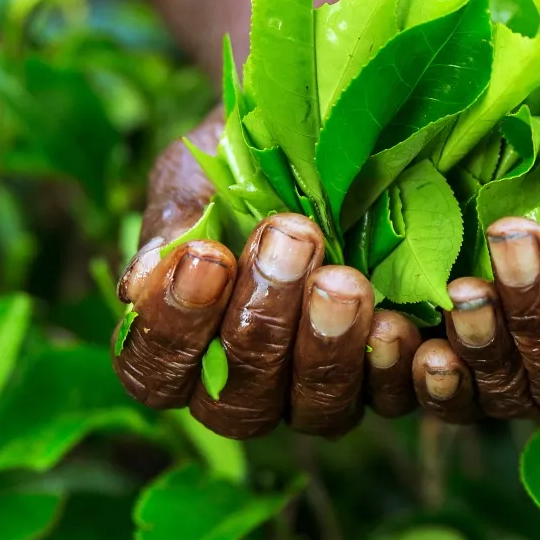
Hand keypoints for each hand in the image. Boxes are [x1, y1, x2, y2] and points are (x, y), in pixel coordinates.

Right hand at [111, 108, 420, 439]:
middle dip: (261, 324)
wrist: (329, 129)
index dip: (175, 327)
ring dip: (329, 346)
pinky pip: (397, 398)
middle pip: (240, 402)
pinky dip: (397, 368)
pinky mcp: (388, 379)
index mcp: (183, 349)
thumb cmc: (243, 161)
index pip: (156, 373)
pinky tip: (398, 324)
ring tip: (343, 280)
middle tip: (289, 241)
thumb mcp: (199, 178)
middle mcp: (248, 388)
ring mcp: (319, 392)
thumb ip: (173, 226)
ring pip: (318, 410)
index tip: (205, 256)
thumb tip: (140, 281)